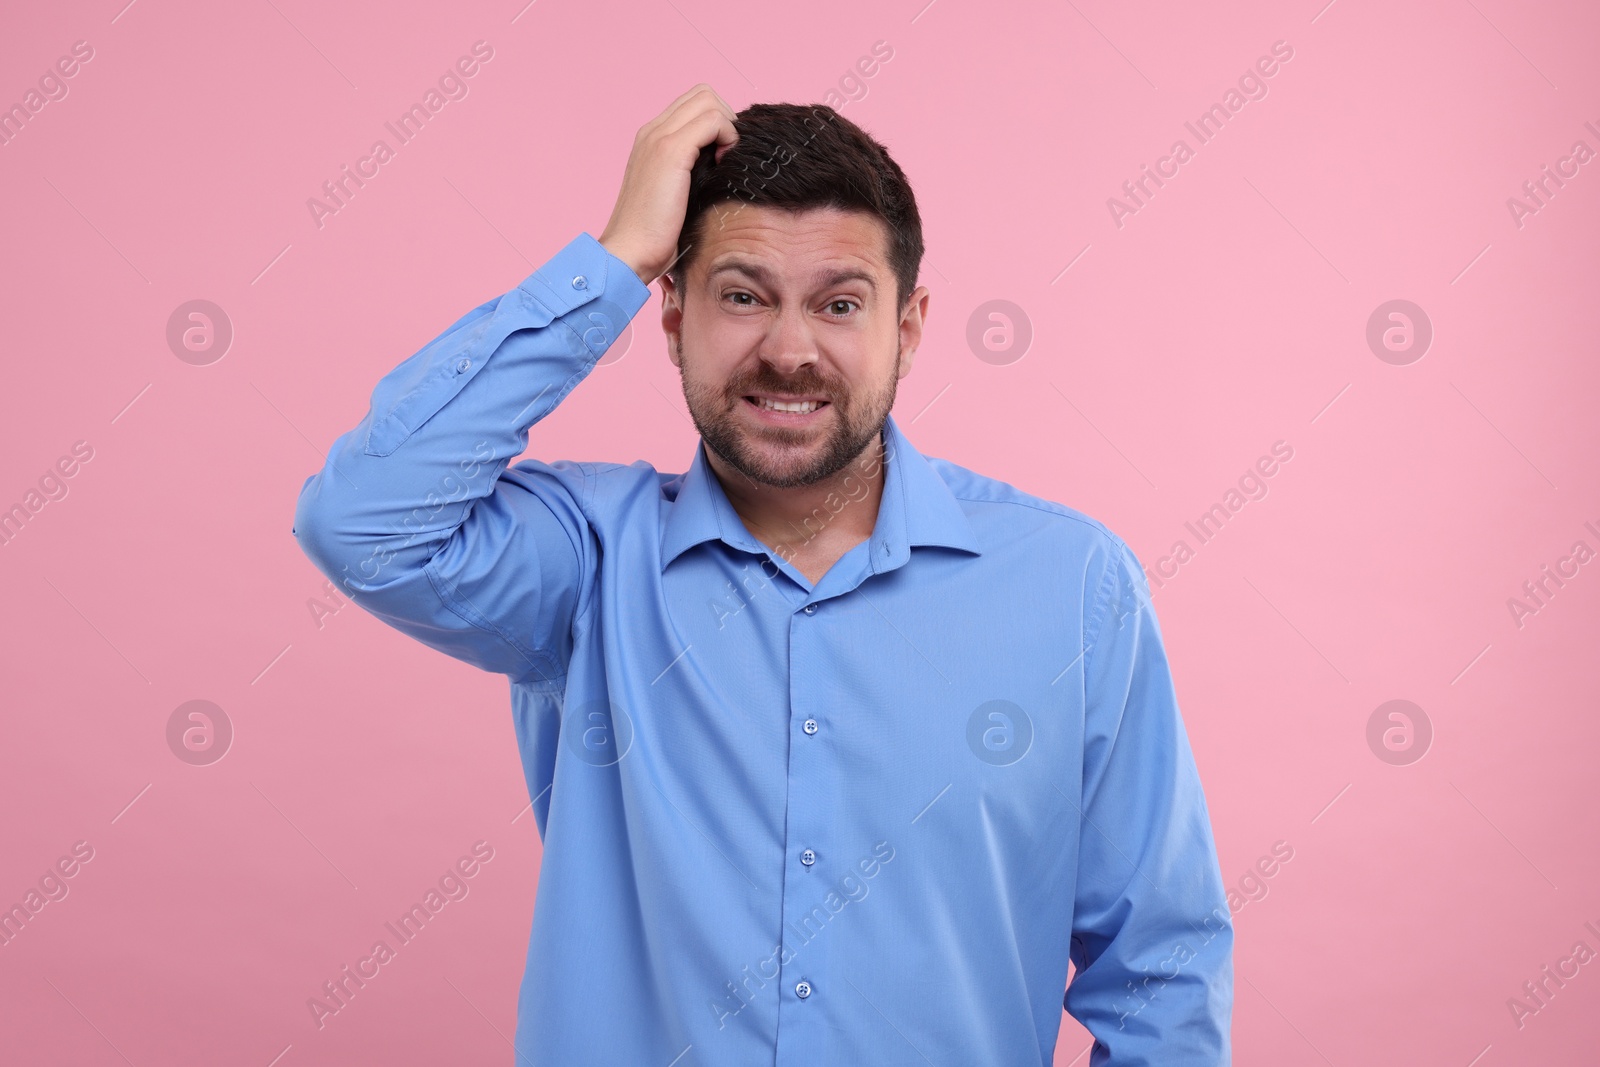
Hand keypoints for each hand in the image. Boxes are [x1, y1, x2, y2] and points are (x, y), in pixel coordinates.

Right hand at [598, 84, 738, 286]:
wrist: (629, 252)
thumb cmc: (654, 235)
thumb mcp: (674, 195)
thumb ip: (690, 171)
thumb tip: (722, 164)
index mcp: (651, 139)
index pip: (693, 105)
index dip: (716, 123)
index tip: (721, 156)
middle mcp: (652, 131)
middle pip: (703, 94)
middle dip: (725, 120)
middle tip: (727, 155)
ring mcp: (659, 137)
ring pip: (709, 100)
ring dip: (727, 128)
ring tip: (724, 161)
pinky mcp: (670, 151)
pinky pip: (712, 120)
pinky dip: (727, 137)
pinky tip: (723, 164)